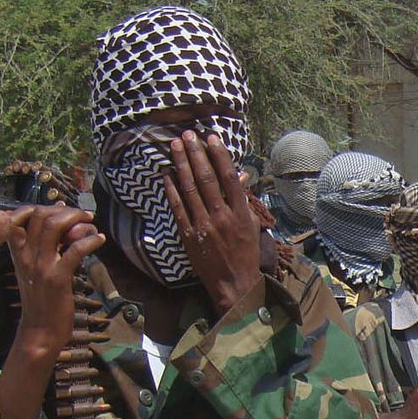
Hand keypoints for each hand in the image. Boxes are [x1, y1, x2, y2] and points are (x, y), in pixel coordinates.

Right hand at [4, 206, 103, 357]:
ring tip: (91, 223)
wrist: (39, 331)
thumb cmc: (40, 301)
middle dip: (65, 211)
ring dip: (77, 219)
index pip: (18, 218)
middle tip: (83, 216)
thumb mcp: (33, 272)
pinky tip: (99, 240)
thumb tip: (64, 230)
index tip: (58, 212)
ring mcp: (41, 266)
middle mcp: (26, 256)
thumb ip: (42, 251)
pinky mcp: (58, 278)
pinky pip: (75, 250)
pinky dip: (90, 240)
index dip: (39, 208)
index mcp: (18, 254)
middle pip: (40, 216)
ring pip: (55, 226)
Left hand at [162, 131, 262, 314]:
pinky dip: (171, 188)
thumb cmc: (245, 253)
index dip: (219, 155)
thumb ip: (243, 199)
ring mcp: (203, 226)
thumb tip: (239, 175)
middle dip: (196, 154)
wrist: (233, 284)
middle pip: (206, 179)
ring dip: (181, 164)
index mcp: (241, 213)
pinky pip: (178, 207)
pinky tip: (166, 173)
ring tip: (174, 146)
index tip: (210, 137)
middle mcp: (222, 217)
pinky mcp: (188, 235)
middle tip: (187, 135)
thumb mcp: (251, 224)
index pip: (228, 177)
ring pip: (190, 189)